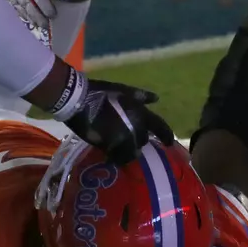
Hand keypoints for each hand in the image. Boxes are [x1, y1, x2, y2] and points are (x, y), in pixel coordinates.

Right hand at [53, 76, 174, 163]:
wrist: (77, 100)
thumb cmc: (100, 92)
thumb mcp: (122, 90)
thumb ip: (140, 96)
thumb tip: (156, 98)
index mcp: (140, 112)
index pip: (159, 127)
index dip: (166, 135)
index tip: (170, 143)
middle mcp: (135, 127)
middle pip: (143, 140)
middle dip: (139, 141)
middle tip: (133, 140)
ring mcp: (122, 139)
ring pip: (132, 152)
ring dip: (128, 151)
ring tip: (122, 149)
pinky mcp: (108, 147)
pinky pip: (117, 157)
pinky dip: (116, 156)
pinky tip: (112, 154)